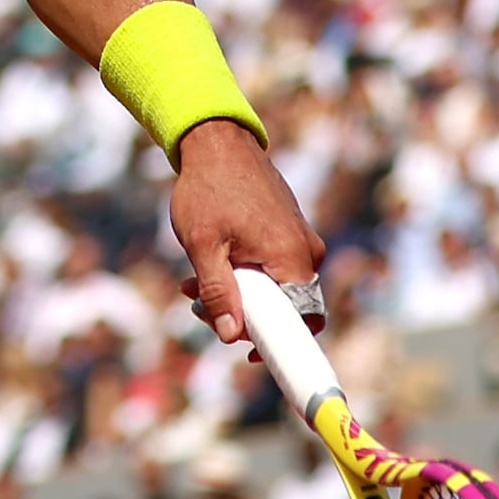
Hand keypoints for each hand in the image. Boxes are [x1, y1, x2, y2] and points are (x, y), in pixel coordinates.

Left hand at [167, 118, 323, 345]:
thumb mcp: (204, 246)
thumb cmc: (208, 189)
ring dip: (236, 294)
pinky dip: (243, 274)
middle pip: (285, 310)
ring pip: (275, 289)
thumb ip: (218, 292)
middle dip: (242, 316)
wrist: (217, 141)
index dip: (277, 346)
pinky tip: (207, 266)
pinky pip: (273, 268)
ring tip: (191, 284)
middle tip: (197, 307)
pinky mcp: (289, 232)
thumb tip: (230, 335)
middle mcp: (307, 252)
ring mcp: (300, 240)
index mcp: (293, 258)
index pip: (303, 322)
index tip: (248, 357)